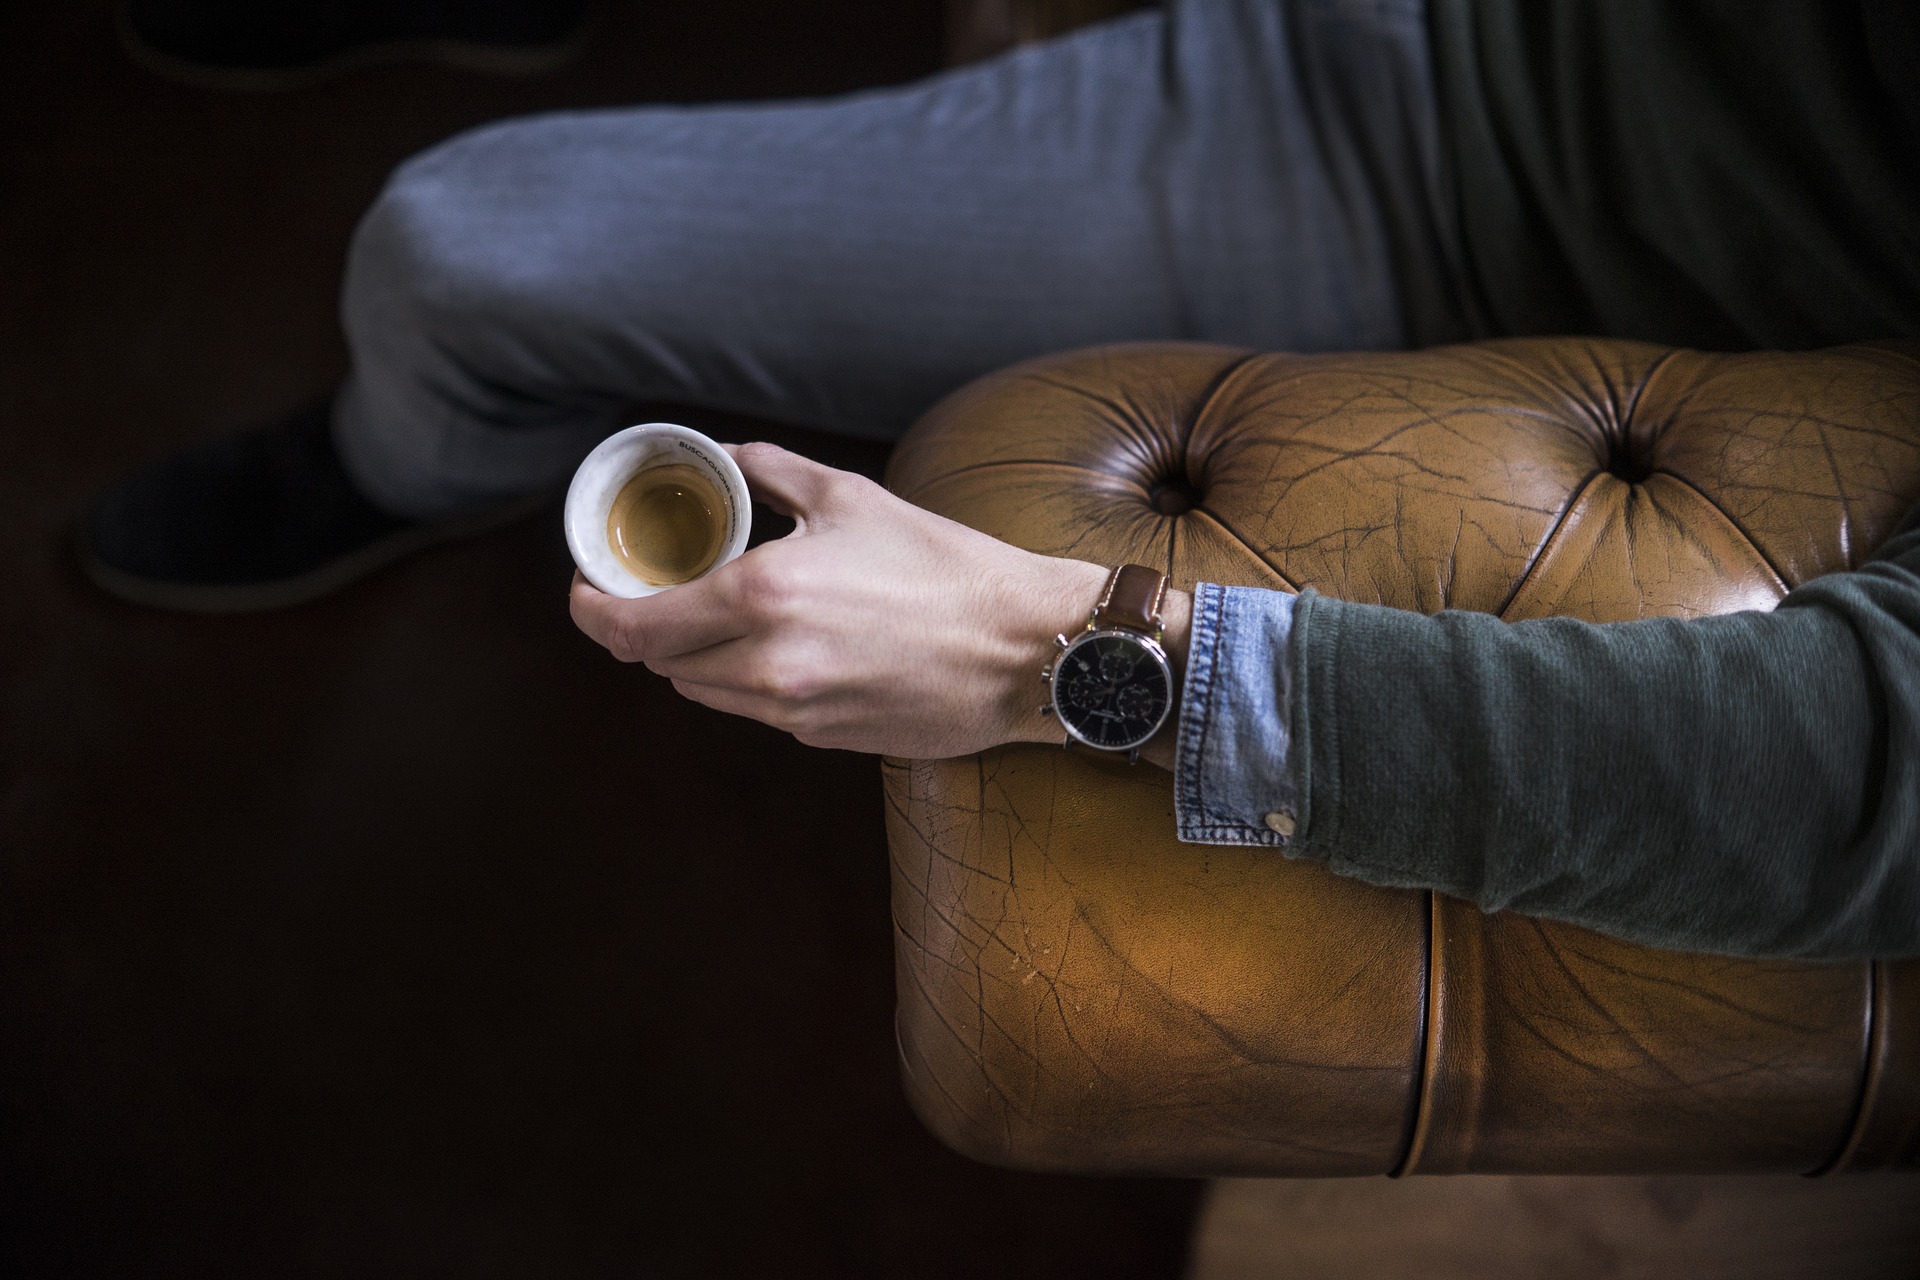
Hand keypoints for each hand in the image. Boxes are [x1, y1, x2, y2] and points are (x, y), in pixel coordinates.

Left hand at [569, 442, 1189, 761]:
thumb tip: (725, 459)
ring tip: (731, 617)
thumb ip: (770, 473)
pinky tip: (794, 647)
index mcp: (762, 595)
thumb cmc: (947, 567)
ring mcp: (793, 711)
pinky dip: (752, 680)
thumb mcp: (852, 497)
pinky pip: (757, 711)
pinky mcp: (822, 738)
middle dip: (650, 628)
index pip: (633, 624)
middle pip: (661, 662)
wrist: (1024, 647)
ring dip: (699, 657)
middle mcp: (767, 663)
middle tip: (663, 592)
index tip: (588, 590)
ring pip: (704, 692)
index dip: (593, 609)